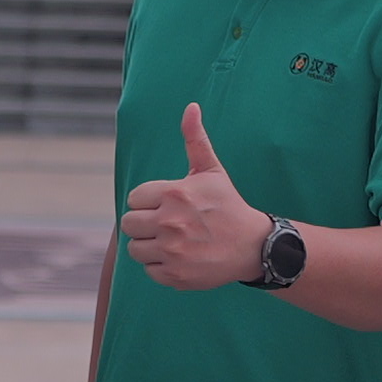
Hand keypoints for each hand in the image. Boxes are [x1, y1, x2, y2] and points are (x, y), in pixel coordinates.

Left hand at [123, 107, 262, 290]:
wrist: (253, 245)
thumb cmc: (228, 206)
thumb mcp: (211, 171)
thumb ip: (195, 139)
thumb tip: (191, 106)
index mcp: (174, 194)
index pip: (134, 198)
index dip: (148, 202)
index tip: (166, 205)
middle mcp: (170, 222)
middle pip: (129, 224)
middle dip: (144, 224)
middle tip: (166, 225)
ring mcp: (172, 251)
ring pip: (135, 249)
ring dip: (149, 246)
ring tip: (171, 242)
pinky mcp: (175, 275)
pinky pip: (149, 270)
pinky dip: (161, 266)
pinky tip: (180, 258)